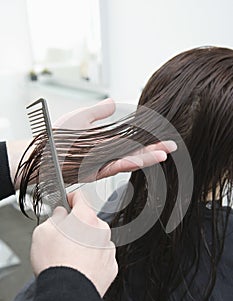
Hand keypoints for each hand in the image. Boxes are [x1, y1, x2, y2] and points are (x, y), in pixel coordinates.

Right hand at [30, 190, 117, 296]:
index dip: (71, 198)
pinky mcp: (111, 266)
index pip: (81, 198)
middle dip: (77, 226)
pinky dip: (92, 259)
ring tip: (69, 256)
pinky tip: (79, 266)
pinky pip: (101, 256)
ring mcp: (108, 249)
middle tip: (62, 236)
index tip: (67, 201)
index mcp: (86, 218)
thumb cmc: (55, 264)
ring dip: (85, 243)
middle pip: (88, 221)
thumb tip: (60, 215)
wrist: (68, 295)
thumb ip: (54, 218)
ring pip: (95, 239)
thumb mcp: (42, 232)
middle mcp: (101, 231)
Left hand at [54, 98, 176, 178]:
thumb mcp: (80, 117)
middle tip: (172, 147)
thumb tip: (113, 102)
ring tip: (164, 154)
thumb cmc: (57, 137)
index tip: (161, 134)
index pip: (130, 139)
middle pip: (134, 151)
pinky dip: (129, 163)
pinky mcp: (93, 171)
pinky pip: (114, 167)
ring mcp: (101, 163)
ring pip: (128, 160)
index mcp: (105, 141)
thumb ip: (98, 111)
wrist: (41, 152)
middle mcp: (106, 154)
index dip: (146, 138)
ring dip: (146, 158)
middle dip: (153, 149)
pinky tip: (142, 160)